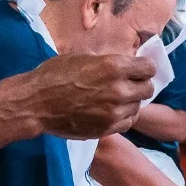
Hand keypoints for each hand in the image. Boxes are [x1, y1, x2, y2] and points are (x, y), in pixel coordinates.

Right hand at [15, 53, 155, 139]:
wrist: (36, 103)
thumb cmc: (54, 75)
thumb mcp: (83, 57)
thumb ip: (107, 61)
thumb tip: (124, 63)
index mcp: (114, 67)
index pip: (149, 68)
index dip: (143, 68)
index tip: (137, 70)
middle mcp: (119, 90)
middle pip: (147, 89)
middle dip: (139, 85)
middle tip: (128, 84)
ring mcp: (114, 112)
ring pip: (138, 107)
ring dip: (130, 102)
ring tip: (115, 99)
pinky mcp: (107, 129)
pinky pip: (127, 122)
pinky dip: (123, 117)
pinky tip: (111, 111)